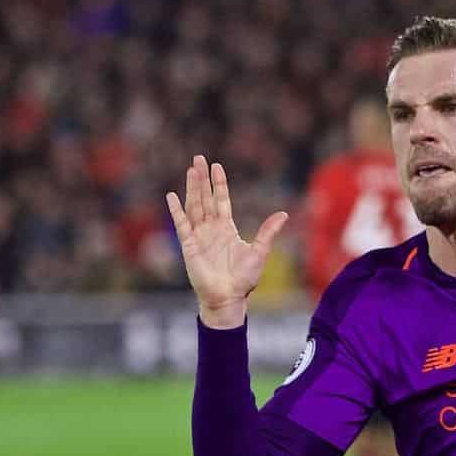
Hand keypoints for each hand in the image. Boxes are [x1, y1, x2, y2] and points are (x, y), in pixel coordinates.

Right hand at [165, 155, 288, 328]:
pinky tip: (171, 196)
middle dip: (202, 179)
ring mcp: (199, 236)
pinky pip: (181, 225)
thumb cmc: (243, 279)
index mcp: (226, 229)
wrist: (229, 297)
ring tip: (190, 169)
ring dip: (192, 188)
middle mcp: (211, 229)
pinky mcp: (189, 246)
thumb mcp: (259, 251)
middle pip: (205, 198)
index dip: (218, 183)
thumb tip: (284, 214)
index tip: (216, 166)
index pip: (221, 200)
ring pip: (194, 206)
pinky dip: (176, 211)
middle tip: (198, 158)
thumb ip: (268, 232)